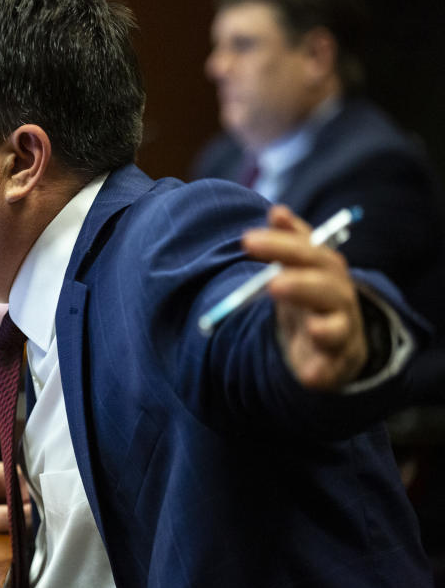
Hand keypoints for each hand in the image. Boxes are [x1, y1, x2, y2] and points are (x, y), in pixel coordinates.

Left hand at [241, 205, 367, 388]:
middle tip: (273, 283)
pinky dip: (323, 373)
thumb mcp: (298, 268)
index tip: (247, 240)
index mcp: (326, 271)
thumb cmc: (309, 297)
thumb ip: (287, 241)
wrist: (333, 342)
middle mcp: (339, 299)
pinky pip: (332, 370)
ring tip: (314, 329)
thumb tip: (277, 211)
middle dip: (302, 284)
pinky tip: (310, 376)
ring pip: (338, 329)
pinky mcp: (336, 365)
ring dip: (326, 329)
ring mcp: (341, 332)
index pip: (310, 252)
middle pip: (326, 289)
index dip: (283, 244)